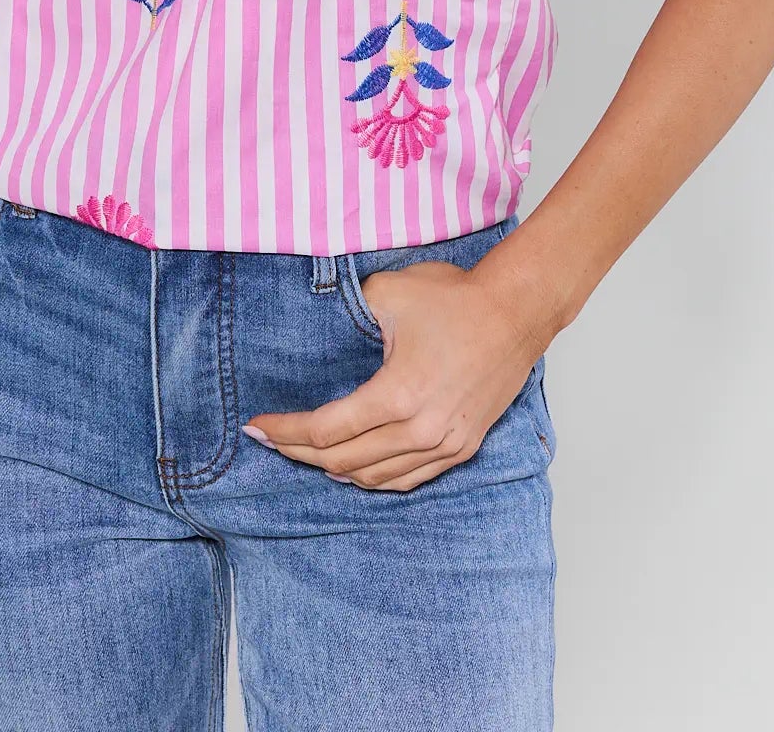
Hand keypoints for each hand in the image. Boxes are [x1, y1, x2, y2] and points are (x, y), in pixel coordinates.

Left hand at [242, 254, 544, 491]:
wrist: (516, 312)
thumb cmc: (457, 299)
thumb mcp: (389, 293)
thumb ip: (346, 312)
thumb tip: (313, 323)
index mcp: (398, 395)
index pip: (326, 431)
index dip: (285, 432)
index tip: (257, 427)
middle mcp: (421, 430)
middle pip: (342, 461)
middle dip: (298, 452)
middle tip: (271, 440)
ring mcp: (445, 445)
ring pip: (374, 477)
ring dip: (334, 469)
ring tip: (304, 452)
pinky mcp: (462, 447)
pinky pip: (408, 479)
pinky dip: (374, 478)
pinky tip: (352, 468)